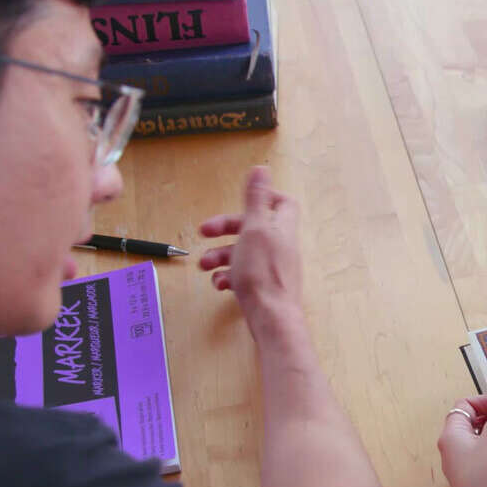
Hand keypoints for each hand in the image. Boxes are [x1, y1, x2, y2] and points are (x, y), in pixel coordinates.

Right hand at [194, 165, 306, 326]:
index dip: (263, 197)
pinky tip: (219, 284)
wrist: (271, 318)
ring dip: (220, 255)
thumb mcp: (254, 228)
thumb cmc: (263, 272)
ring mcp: (272, 268)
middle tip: (204, 231)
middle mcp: (279, 246)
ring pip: (243, 253)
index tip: (241, 200)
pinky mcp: (264, 288)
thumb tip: (262, 168)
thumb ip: (256, 199)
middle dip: (225, 229)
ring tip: (204, 264)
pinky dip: (228, 276)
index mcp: (281, 228)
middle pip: (252, 228)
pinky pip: (243, 276)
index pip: (281, 203)